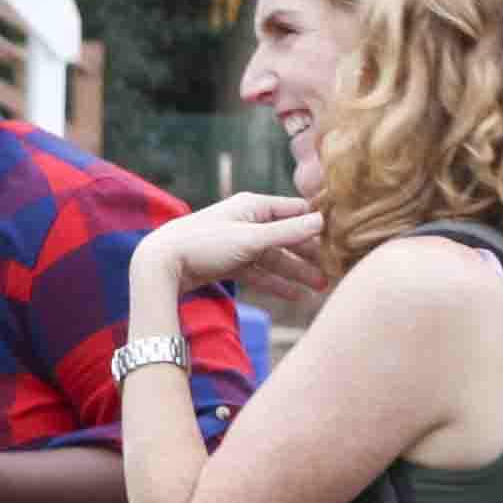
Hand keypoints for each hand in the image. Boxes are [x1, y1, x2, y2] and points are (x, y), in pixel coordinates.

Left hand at [140, 192, 321, 292]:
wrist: (159, 264)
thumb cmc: (203, 244)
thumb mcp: (250, 238)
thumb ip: (287, 233)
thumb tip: (322, 221)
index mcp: (254, 206)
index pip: (296, 211)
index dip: (319, 224)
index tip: (344, 237)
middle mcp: (247, 221)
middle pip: (287, 237)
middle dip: (311, 254)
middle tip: (336, 270)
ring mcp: (237, 243)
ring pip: (274, 257)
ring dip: (297, 272)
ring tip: (321, 287)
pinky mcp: (226, 262)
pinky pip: (258, 272)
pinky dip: (275, 283)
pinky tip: (294, 295)